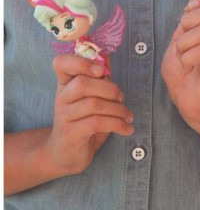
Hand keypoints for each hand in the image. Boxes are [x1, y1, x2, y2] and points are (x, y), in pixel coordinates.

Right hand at [47, 55, 133, 175]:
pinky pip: (97, 123)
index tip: (100, 70)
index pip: (61, 64)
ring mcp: (64, 116)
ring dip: (118, 109)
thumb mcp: (91, 96)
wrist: (66, 153)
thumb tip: (106, 56)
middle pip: (82, 83)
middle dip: (110, 88)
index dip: (80, 62)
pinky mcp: (71, 134)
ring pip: (93, 104)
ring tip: (128, 115)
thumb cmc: (83, 119)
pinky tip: (127, 128)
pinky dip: (117, 124)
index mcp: (66, 84)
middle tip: (121, 97)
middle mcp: (61, 98)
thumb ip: (98, 77)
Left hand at [161, 0, 199, 126]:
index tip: (190, 11)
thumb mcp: (179, 40)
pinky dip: (187, 57)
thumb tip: (195, 0)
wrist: (188, 101)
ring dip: (184, 44)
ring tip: (184, 57)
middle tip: (182, 41)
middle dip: (189, 21)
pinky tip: (188, 66)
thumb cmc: (182, 72)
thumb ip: (187, 22)